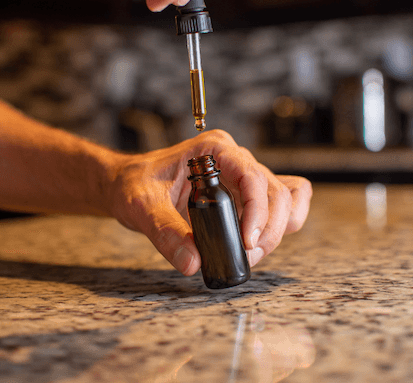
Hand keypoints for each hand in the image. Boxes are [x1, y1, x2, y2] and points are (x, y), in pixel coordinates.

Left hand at [109, 130, 311, 274]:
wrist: (126, 184)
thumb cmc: (134, 184)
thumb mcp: (141, 206)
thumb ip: (165, 233)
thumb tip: (193, 263)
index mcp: (213, 150)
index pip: (251, 176)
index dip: (258, 210)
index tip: (246, 243)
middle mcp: (234, 159)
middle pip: (276, 191)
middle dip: (268, 229)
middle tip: (246, 256)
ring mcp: (242, 176)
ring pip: (285, 199)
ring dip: (276, 230)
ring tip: (249, 253)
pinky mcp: (244, 195)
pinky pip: (282, 203)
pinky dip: (279, 225)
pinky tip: (255, 243)